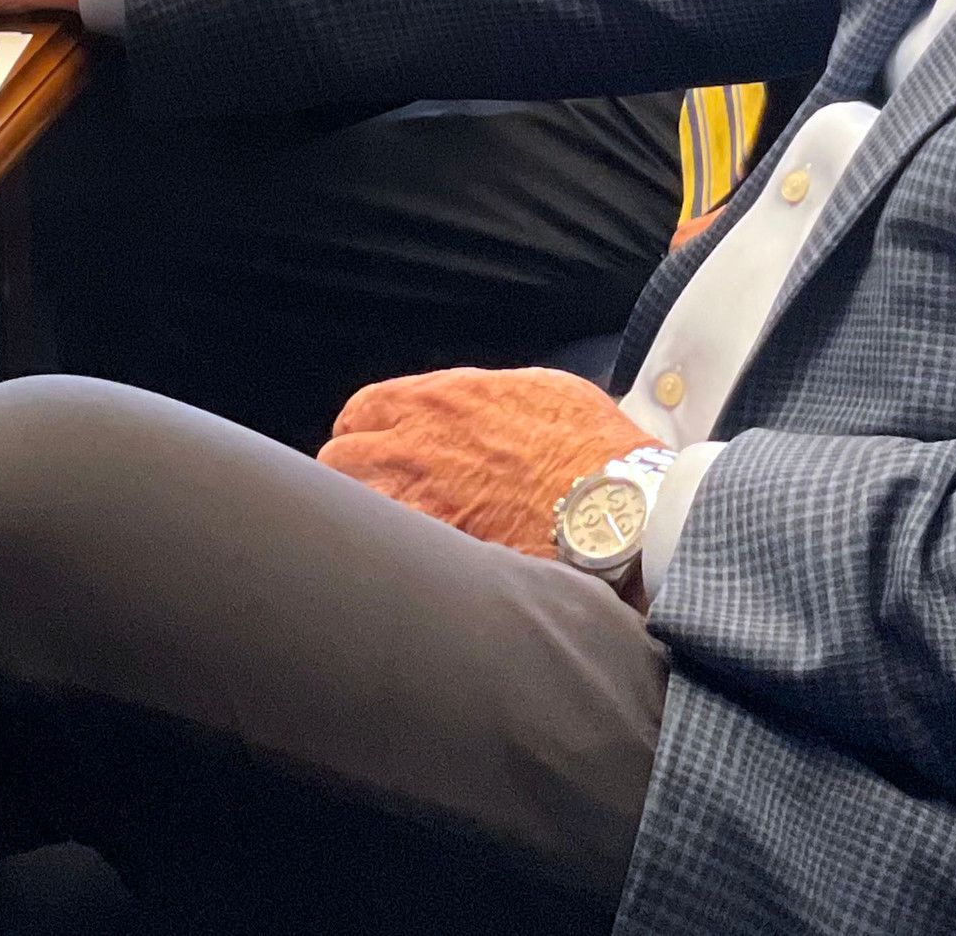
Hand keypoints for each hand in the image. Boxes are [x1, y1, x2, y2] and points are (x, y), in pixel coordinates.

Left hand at [320, 367, 641, 558]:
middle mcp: (414, 448)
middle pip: (339, 460)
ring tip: (392, 532)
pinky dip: (396, 559)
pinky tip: (418, 565)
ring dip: (368, 518)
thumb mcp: (536, 389)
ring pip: (353, 509)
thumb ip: (486, 396)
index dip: (364, 430)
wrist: (616, 504)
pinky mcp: (436, 554)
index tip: (373, 444)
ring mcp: (419, 506)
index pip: (361, 411)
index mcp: (438, 401)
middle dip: (353, 474)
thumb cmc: (589, 444)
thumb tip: (477, 406)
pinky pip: (389, 555)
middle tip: (378, 491)